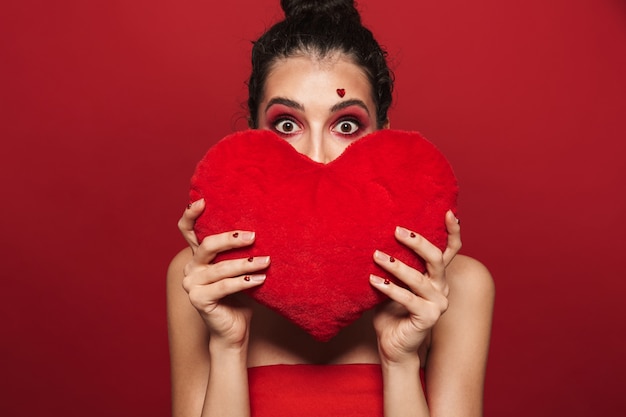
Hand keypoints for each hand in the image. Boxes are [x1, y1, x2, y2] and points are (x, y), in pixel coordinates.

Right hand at [178, 199, 269, 347]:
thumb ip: (240, 251)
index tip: (202, 201)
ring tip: (266, 261)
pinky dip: (243, 282)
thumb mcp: (240, 269)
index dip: (191, 214)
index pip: (187, 230)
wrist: (235, 330)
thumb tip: (262, 228)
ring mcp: (191, 284)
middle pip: (207, 245)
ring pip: (220, 267)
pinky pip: (223, 286)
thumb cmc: (241, 296)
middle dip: (231, 239)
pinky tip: (260, 280)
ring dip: (246, 263)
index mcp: (199, 256)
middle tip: (253, 236)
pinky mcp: (198, 299)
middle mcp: (191, 267)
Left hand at [370, 210, 460, 363]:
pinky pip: (408, 299)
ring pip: (419, 278)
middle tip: (397, 231)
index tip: (447, 212)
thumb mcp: (392, 281)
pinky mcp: (429, 317)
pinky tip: (374, 281)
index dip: (452, 231)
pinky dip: (390, 289)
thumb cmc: (389, 310)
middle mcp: (441, 286)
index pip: (449, 250)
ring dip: (396, 266)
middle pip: (436, 258)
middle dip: (418, 242)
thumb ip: (394, 262)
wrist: (392, 344)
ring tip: (377, 255)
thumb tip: (377, 236)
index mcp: (436, 275)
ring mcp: (438, 303)